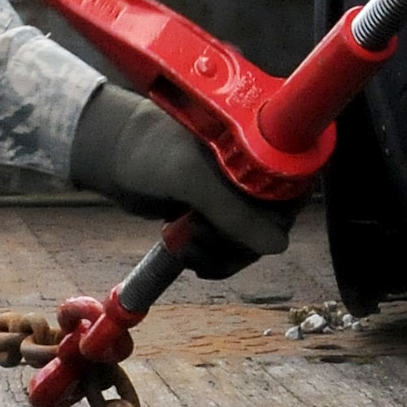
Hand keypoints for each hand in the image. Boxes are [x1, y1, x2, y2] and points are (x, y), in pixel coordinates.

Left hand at [69, 84, 298, 267]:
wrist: (113, 157)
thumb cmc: (148, 152)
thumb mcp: (191, 180)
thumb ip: (233, 212)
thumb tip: (277, 245)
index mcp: (258, 148)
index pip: (293, 190)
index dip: (276, 218)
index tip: (242, 231)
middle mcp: (254, 170)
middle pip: (275, 224)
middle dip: (239, 243)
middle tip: (202, 238)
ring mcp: (236, 193)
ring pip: (252, 241)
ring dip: (222, 254)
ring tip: (186, 246)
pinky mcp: (219, 212)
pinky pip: (231, 246)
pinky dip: (213, 258)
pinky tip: (188, 254)